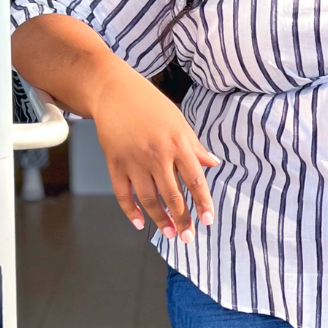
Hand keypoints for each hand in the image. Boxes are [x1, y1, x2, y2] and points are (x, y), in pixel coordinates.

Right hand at [91, 64, 219, 242]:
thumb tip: (213, 164)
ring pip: (148, 199)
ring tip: (169, 233)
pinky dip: (131, 211)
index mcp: (178, 143)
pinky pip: (123, 194)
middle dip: (182, 219)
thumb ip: (195, 146)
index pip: (195, 180)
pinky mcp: (114, 163)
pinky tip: (140, 223)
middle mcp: (157, 155)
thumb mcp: (180, 121)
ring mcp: (134, 160)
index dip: (202, 203)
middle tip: (188, 237)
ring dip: (160, 219)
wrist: (114, 91)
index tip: (208, 220)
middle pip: (172, 195)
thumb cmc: (150, 104)